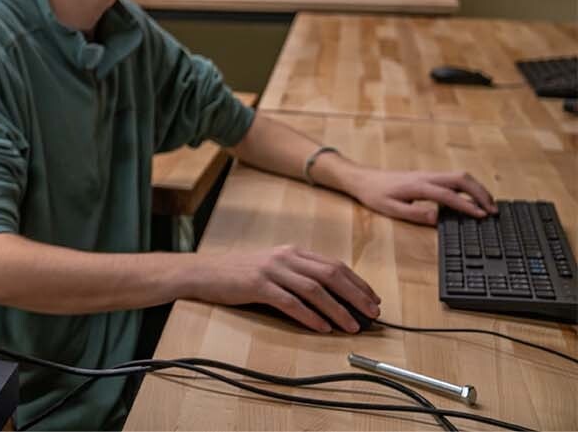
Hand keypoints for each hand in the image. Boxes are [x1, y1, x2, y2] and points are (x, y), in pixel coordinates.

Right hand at [187, 244, 380, 333]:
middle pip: (330, 274)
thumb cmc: (239, 274)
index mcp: (292, 251)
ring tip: (352, 326)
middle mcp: (285, 257)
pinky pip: (290, 301)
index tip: (373, 299)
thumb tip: (334, 299)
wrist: (203, 272)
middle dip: (355, 295)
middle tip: (372, 314)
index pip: (334, 264)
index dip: (357, 282)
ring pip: (314, 288)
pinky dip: (309, 315)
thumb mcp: (273, 268)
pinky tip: (322, 327)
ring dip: (337, 309)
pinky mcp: (257, 285)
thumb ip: (299, 277)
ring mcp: (271, 270)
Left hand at [336, 165, 494, 224]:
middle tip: (494, 210)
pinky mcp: (427, 176)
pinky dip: (468, 186)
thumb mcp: (391, 209)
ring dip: (476, 188)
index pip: (449, 195)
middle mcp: (426, 177)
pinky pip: (453, 178)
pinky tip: (473, 198)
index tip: (483, 216)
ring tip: (489, 205)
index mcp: (418, 186)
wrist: (362, 179)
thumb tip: (438, 218)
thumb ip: (415, 213)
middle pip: (461, 178)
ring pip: (459, 176)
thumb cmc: (375, 195)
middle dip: (480, 193)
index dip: (467, 206)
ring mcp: (428, 174)